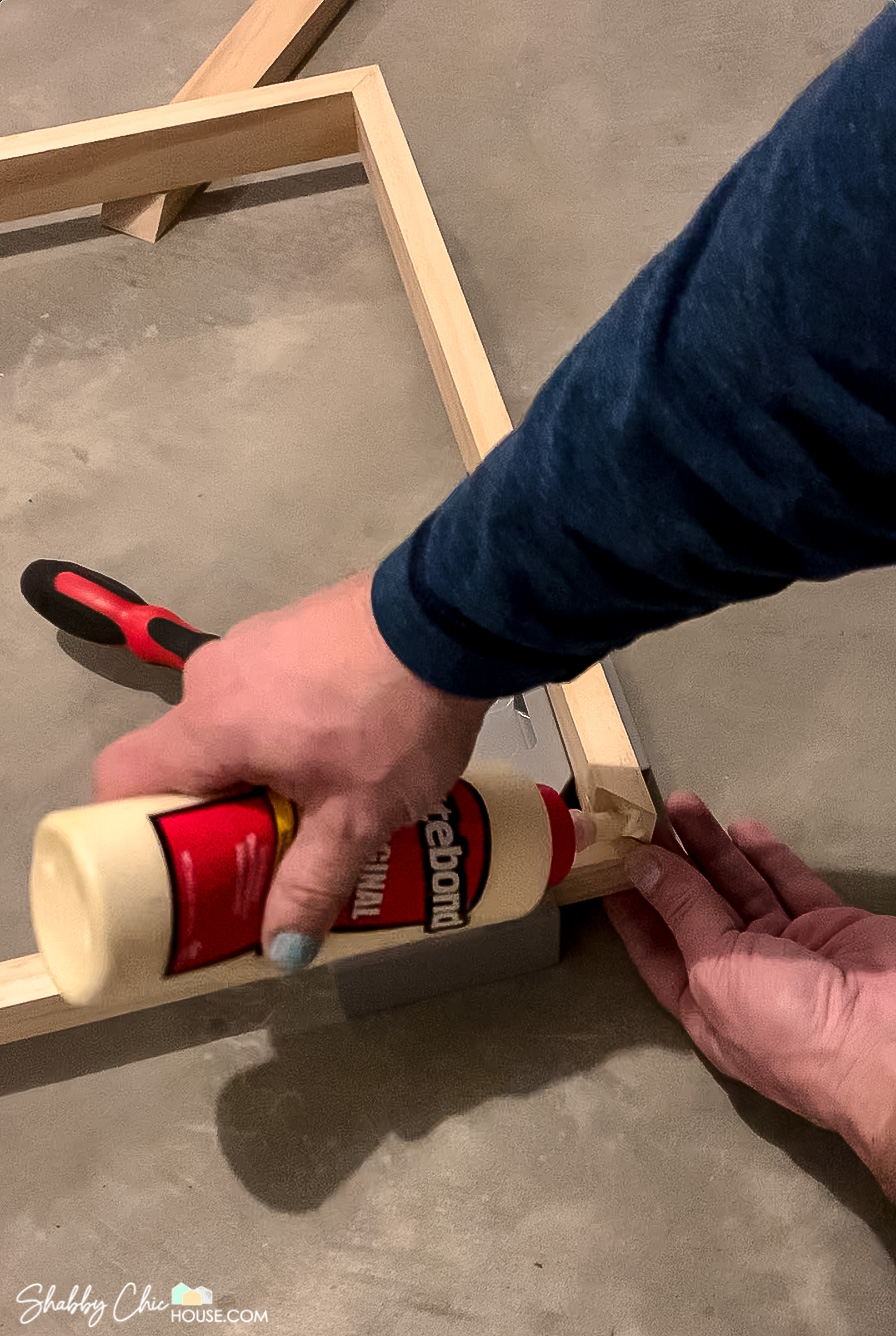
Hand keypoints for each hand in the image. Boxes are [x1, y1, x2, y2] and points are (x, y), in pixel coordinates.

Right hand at [93, 573, 489, 966]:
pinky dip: (284, 725)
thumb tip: (281, 952)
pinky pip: (266, 689)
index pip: (120, 775)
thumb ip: (312, 882)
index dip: (128, 828)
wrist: (455, 618)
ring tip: (313, 803)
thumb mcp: (357, 816)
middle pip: (182, 755)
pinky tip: (341, 745)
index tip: (172, 864)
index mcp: (209, 722)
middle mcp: (214, 676)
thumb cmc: (393, 722)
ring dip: (255, 766)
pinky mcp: (294, 626)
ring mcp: (254, 641)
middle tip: (258, 850)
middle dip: (213, 809)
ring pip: (229, 721)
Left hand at [606, 792, 895, 1198]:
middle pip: (698, 910)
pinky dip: (768, 856)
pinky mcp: (832, 927)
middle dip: (672, 863)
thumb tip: (641, 866)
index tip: (610, 862)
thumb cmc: (789, 1023)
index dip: (633, 905)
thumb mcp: (717, 968)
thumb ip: (682, 912)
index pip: (657, 948)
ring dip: (712, 849)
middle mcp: (745, 979)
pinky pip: (792, 885)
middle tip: (646, 817)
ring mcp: (791, 952)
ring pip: (742, 889)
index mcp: (708, 1004)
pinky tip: (742, 827)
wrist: (889, 1039)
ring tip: (683, 804)